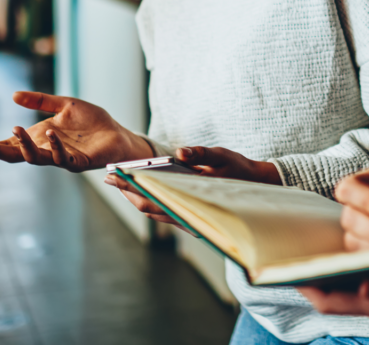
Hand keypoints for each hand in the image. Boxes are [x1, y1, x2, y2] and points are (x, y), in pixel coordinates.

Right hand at [0, 92, 150, 171]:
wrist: (118, 134)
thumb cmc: (92, 122)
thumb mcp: (65, 105)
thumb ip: (41, 101)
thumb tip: (13, 95)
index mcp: (41, 137)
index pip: (13, 144)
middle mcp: (47, 149)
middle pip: (17, 155)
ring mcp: (61, 158)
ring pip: (36, 158)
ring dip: (25, 145)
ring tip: (17, 129)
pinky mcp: (78, 162)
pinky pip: (62, 158)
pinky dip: (54, 146)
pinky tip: (50, 134)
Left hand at [103, 145, 281, 225]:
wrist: (260, 189)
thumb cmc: (240, 170)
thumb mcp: (223, 156)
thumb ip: (201, 153)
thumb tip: (180, 151)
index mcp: (193, 198)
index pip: (154, 195)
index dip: (131, 186)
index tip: (114, 175)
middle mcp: (188, 213)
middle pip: (149, 205)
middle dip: (127, 191)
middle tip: (108, 177)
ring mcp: (188, 218)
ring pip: (154, 211)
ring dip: (135, 197)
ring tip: (119, 182)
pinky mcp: (190, 217)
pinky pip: (164, 212)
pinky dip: (149, 200)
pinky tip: (141, 189)